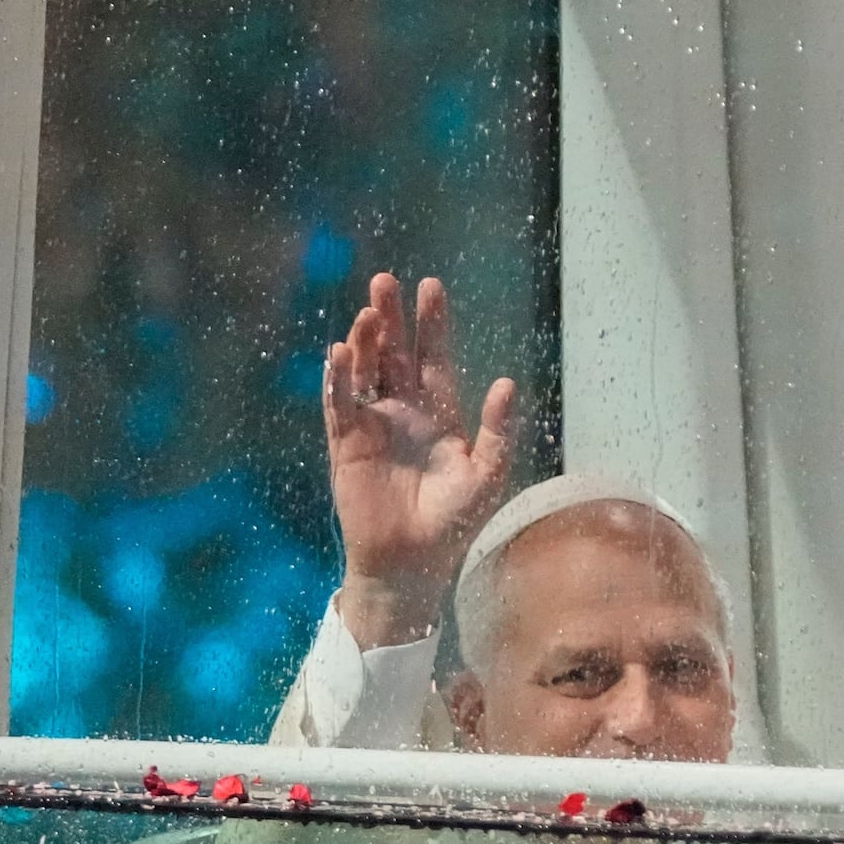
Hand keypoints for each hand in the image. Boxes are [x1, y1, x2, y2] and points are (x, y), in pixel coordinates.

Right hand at [322, 272, 518, 646]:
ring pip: (364, 372)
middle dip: (390, 319)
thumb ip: (497, 431)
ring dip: (363, 341)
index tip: (430, 287)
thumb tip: (506, 383)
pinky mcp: (346, 444)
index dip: (432, 325)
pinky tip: (338, 354)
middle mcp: (403, 413)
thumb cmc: (452, 524)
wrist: (411, 563)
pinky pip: (339, 405)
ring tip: (367, 312)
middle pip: (393, 354)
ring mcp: (372, 425)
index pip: (434, 359)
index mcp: (438, 415)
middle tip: (385, 281)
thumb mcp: (486, 475)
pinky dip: (337, 380)